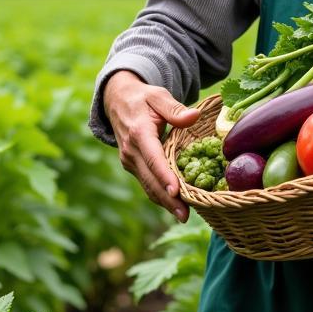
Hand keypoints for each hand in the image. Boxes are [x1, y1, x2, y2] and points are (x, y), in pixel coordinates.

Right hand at [103, 70, 200, 222]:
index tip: (176, 192)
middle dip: (167, 199)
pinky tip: (175, 206)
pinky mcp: (132, 166)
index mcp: (138, 133)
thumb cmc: (143, 98)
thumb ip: (175, 109)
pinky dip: (159, 195)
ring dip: (164, 202)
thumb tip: (195, 117)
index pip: (153, 159)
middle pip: (150, 180)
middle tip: (185, 215)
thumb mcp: (158, 96)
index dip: (164, 176)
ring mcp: (129, 161)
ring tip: (183, 216)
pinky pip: (146, 183)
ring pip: (147, 186)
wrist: (117, 100)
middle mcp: (131, 151)